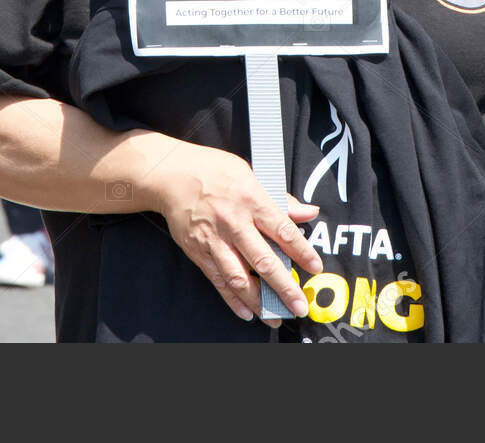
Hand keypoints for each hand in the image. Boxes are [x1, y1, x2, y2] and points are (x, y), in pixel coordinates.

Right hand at [150, 142, 321, 326]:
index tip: (315, 267)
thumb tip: (308, 212)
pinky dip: (232, 298)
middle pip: (263, 260)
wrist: (169, 174)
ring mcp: (214, 239)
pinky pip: (218, 280)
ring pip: (239, 277)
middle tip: (299, 306)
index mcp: (251, 199)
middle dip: (284, 287)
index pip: (283, 230)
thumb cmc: (212, 169)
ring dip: (259, 301)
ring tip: (274, 316)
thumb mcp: (250, 172)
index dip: (302, 252)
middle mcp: (233, 222)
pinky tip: (247, 312)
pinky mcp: (198, 251)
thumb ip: (279, 197)